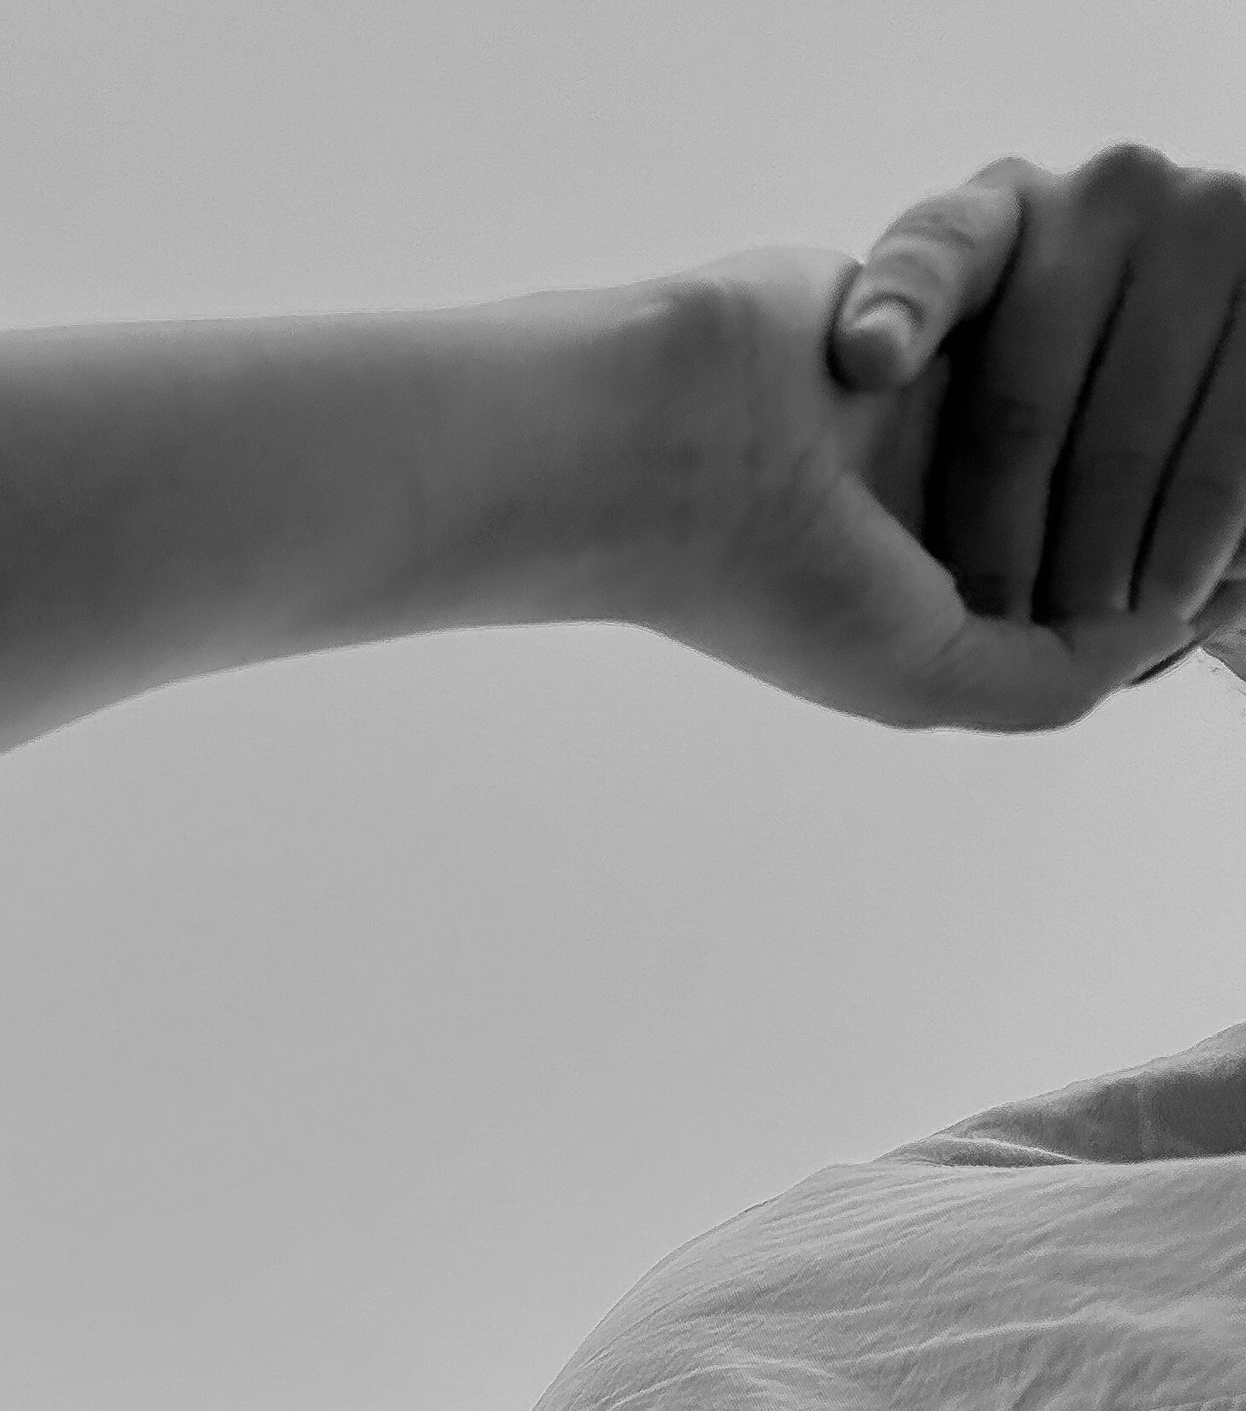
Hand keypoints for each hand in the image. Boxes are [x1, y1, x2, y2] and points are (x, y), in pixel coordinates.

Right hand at [627, 145, 1245, 729]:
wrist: (660, 435)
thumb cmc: (772, 575)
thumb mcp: (927, 680)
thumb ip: (1057, 678)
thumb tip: (1174, 623)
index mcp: (939, 606)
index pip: (1087, 598)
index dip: (1161, 583)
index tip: (1219, 563)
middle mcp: (941, 507)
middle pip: (1097, 495)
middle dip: (1147, 490)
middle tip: (1205, 476)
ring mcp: (933, 404)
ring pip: (1083, 388)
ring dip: (1115, 387)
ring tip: (1159, 382)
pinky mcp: (927, 301)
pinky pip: (1037, 291)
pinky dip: (1057, 308)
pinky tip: (1082, 325)